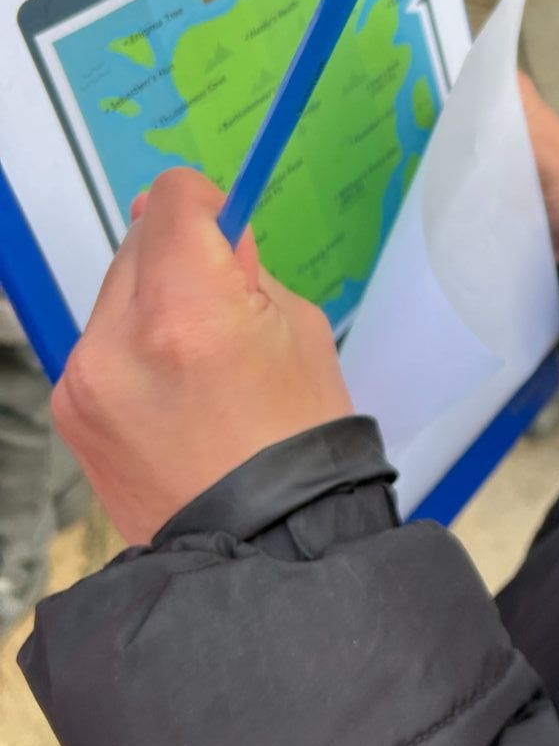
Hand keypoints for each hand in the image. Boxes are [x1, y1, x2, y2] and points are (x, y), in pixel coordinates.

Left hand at [53, 169, 352, 547]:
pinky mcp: (71, 408)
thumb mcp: (299, 329)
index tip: (226, 225)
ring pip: (116, 295)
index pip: (174, 202)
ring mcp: (86, 377)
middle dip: (180, 257)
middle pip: (138, 244)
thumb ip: (245, 269)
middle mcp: (119, 338)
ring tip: (201, 364)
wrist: (264, 543)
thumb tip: (212, 229)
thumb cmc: (298, 440)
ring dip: (152, 303)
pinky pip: (100, 345)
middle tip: (225, 305)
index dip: (207, 203)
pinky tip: (174, 393)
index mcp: (188, 309)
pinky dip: (133, 350)